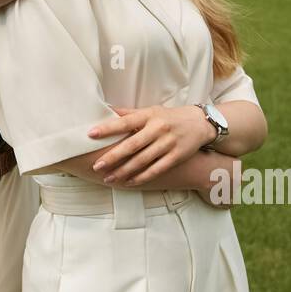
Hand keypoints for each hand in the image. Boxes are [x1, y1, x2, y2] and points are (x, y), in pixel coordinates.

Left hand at [87, 105, 216, 186]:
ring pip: (142, 161)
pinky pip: (156, 170)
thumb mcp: (150, 110)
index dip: (108, 128)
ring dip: (124, 171)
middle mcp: (158, 130)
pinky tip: (128, 182)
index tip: (91, 134)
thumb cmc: (168, 117)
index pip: (125, 122)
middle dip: (113, 157)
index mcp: (149, 116)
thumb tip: (105, 109)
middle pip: (132, 145)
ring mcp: (168, 144)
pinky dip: (141, 177)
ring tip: (108, 178)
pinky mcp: (176, 157)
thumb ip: (129, 113)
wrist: (199, 123)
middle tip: (97, 166)